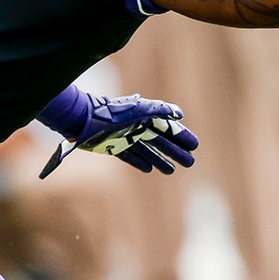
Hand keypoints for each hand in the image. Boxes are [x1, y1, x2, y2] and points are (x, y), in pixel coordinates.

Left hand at [39, 94, 199, 178]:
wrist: (84, 120)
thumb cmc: (113, 113)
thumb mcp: (139, 109)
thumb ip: (159, 109)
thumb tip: (179, 114)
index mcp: (147, 116)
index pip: (169, 128)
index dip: (182, 136)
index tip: (195, 145)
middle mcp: (138, 127)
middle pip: (162, 141)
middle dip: (176, 151)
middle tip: (190, 162)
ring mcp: (127, 138)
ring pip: (148, 151)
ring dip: (162, 159)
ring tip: (173, 170)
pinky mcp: (114, 147)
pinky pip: (131, 156)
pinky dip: (140, 162)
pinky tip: (149, 169)